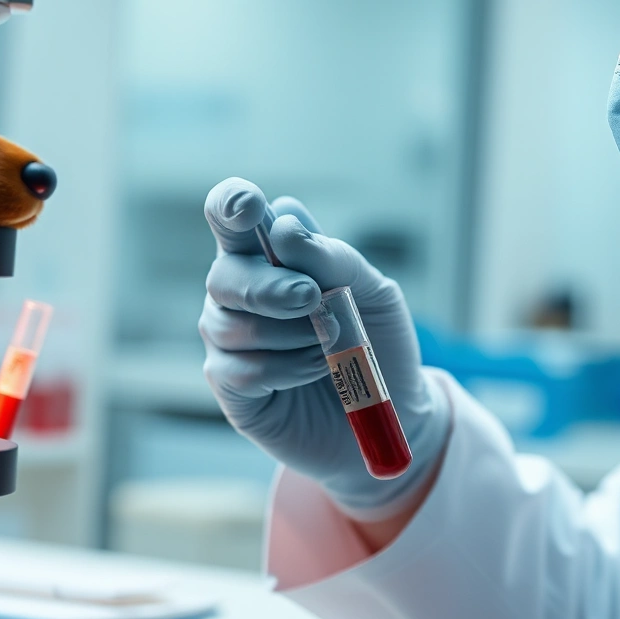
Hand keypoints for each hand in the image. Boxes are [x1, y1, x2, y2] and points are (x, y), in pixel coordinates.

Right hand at [201, 177, 448, 517]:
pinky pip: (242, 370)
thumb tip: (282, 230)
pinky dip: (288, 369)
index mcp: (270, 254)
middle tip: (312, 298)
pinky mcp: (232, 386)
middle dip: (270, 286)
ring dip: (292, 335)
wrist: (395, 414)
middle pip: (225, 275)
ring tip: (331, 345)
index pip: (231, 216)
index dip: (230, 205)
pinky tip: (315, 372)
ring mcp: (229, 339)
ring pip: (233, 326)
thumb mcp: (373, 292)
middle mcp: (240, 292)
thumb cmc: (378, 342)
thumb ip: (333, 258)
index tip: (250, 205)